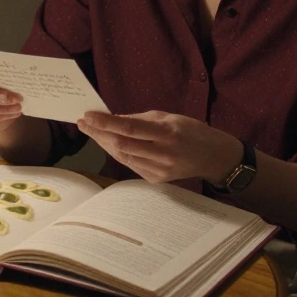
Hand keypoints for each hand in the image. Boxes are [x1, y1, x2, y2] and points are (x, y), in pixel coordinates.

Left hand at [77, 110, 241, 184]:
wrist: (213, 157)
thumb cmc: (191, 131)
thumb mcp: (169, 117)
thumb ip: (140, 119)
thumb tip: (113, 119)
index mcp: (167, 133)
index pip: (129, 129)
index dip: (105, 123)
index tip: (88, 115)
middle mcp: (163, 154)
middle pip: (121, 145)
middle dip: (98, 133)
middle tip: (83, 123)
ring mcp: (159, 170)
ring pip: (123, 157)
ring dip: (104, 143)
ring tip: (92, 131)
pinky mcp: (157, 180)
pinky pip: (131, 165)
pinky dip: (118, 153)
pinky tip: (108, 143)